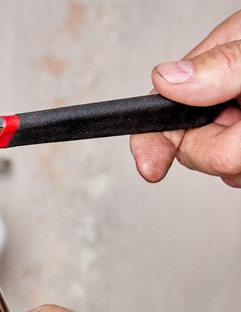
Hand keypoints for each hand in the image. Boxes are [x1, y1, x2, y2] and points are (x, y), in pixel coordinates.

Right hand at [130, 10, 240, 185]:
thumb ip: (220, 65)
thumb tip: (167, 78)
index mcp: (211, 68)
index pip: (159, 111)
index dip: (151, 140)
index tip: (150, 168)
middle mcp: (219, 100)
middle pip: (192, 148)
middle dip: (220, 143)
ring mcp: (234, 126)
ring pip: (218, 166)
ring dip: (240, 158)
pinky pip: (235, 174)